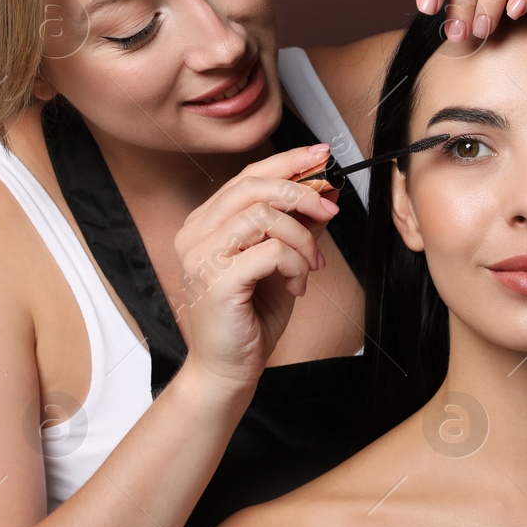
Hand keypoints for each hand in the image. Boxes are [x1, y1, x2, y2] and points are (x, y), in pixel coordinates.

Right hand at [174, 143, 340, 394]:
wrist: (229, 370)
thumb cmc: (251, 319)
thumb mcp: (281, 263)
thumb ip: (296, 228)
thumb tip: (324, 191)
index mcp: (205, 225)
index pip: (247, 177)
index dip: (287, 162)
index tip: (322, 157)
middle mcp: (195, 235)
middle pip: (252, 186)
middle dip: (301, 192)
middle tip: (331, 210)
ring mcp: (201, 257)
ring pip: (262, 215)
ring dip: (300, 237)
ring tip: (310, 266)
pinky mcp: (216, 281)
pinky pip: (270, 251)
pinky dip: (294, 265)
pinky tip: (296, 287)